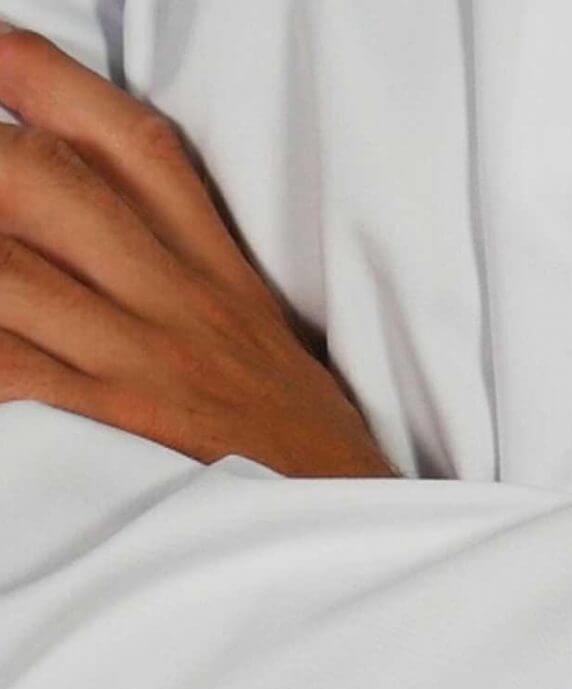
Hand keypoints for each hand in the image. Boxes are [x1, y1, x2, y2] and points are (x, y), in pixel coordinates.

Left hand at [0, 27, 394, 477]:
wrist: (349, 535)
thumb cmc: (306, 456)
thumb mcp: (276, 346)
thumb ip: (205, 282)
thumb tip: (123, 236)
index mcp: (221, 280)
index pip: (136, 150)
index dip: (50, 83)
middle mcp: (180, 308)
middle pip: (50, 182)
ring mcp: (144, 366)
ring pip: (6, 267)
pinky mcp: (117, 430)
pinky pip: (9, 370)